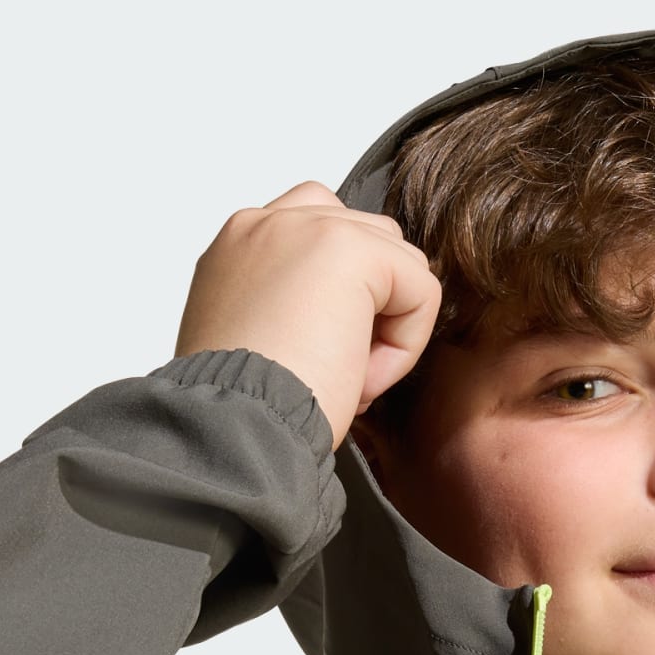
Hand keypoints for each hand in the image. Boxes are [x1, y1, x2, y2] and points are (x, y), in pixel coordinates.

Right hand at [173, 182, 442, 448]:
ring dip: (389, 327)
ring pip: (400, 261)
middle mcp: (269, 225)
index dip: (344, 300)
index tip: (316, 357)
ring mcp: (309, 226)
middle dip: (372, 308)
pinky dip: (405, 345)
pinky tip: (362, 379)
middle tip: (338, 370)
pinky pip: (421, 288)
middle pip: (370, 238)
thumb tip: (345, 313)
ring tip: (349, 377)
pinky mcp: (351, 250)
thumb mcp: (255, 345)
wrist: (233, 429)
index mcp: (241, 247)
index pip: (322, 234)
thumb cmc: (238, 410)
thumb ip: (290, 307)